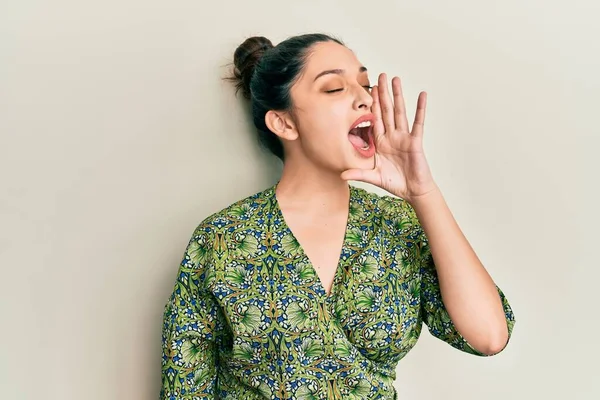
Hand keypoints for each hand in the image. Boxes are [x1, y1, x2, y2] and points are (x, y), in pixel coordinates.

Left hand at [341, 73, 438, 202]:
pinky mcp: (415, 141)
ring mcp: (403, 137)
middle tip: (379, 75)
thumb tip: (341, 175)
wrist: (413, 191)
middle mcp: (392, 136)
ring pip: (399, 112)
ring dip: (397, 95)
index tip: (367, 89)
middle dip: (382, 93)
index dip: (370, 104)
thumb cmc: (395, 183)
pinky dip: (420, 109)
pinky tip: (422, 95)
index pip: (374, 119)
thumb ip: (358, 174)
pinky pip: (418, 122)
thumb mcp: (373, 177)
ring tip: (395, 79)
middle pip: (386, 110)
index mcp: (380, 142)